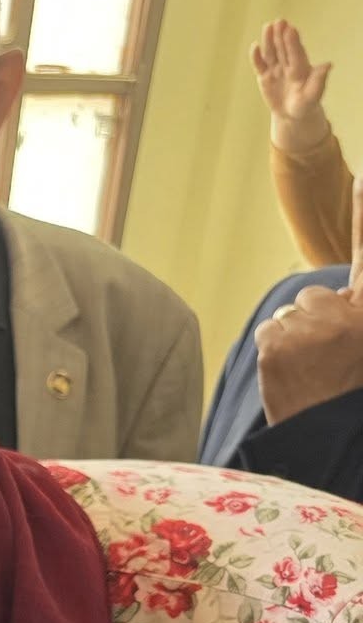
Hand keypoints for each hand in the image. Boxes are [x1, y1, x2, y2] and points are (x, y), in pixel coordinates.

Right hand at [252, 20, 332, 152]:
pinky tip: (255, 46)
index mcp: (301, 69)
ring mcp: (276, 70)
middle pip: (283, 49)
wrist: (293, 113)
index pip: (296, 54)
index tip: (290, 29)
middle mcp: (288, 65)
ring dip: (269, 40)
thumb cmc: (306, 104)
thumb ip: (319, 80)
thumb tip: (328, 65)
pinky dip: (256, 57)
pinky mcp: (265, 76)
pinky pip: (260, 65)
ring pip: (271, 53)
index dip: (293, 42)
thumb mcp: (313, 95)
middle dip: (281, 36)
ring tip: (268, 26)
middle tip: (279, 22)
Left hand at [256, 179, 362, 425]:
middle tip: (326, 358)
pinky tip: (290, 374)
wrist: (326, 438)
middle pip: (316, 295)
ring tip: (310, 370)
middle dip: (316, 319)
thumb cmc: (348, 393)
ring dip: (294, 337)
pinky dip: (274, 349)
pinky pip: (269, 331)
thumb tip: (329, 296)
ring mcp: (312, 328)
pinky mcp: (278, 343)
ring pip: (290, 314)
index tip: (361, 184)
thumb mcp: (360, 348)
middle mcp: (349, 314)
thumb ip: (352, 314)